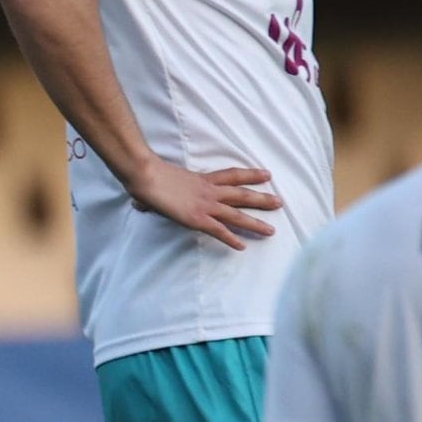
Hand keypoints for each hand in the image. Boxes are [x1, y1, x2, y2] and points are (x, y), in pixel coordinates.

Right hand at [127, 155, 278, 250]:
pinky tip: (242, 246)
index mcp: (202, 180)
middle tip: (280, 203)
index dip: (250, 175)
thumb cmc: (147, 176)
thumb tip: (141, 203)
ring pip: (236, 214)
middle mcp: (209, 192)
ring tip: (271, 230)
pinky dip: (231, 239)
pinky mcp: (197, 218)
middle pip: (241, 195)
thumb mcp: (159, 182)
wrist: (146, 175)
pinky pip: (219, 230)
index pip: (231, 176)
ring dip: (255, 223)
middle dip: (262, 199)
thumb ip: (156, 195)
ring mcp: (205, 205)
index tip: (266, 175)